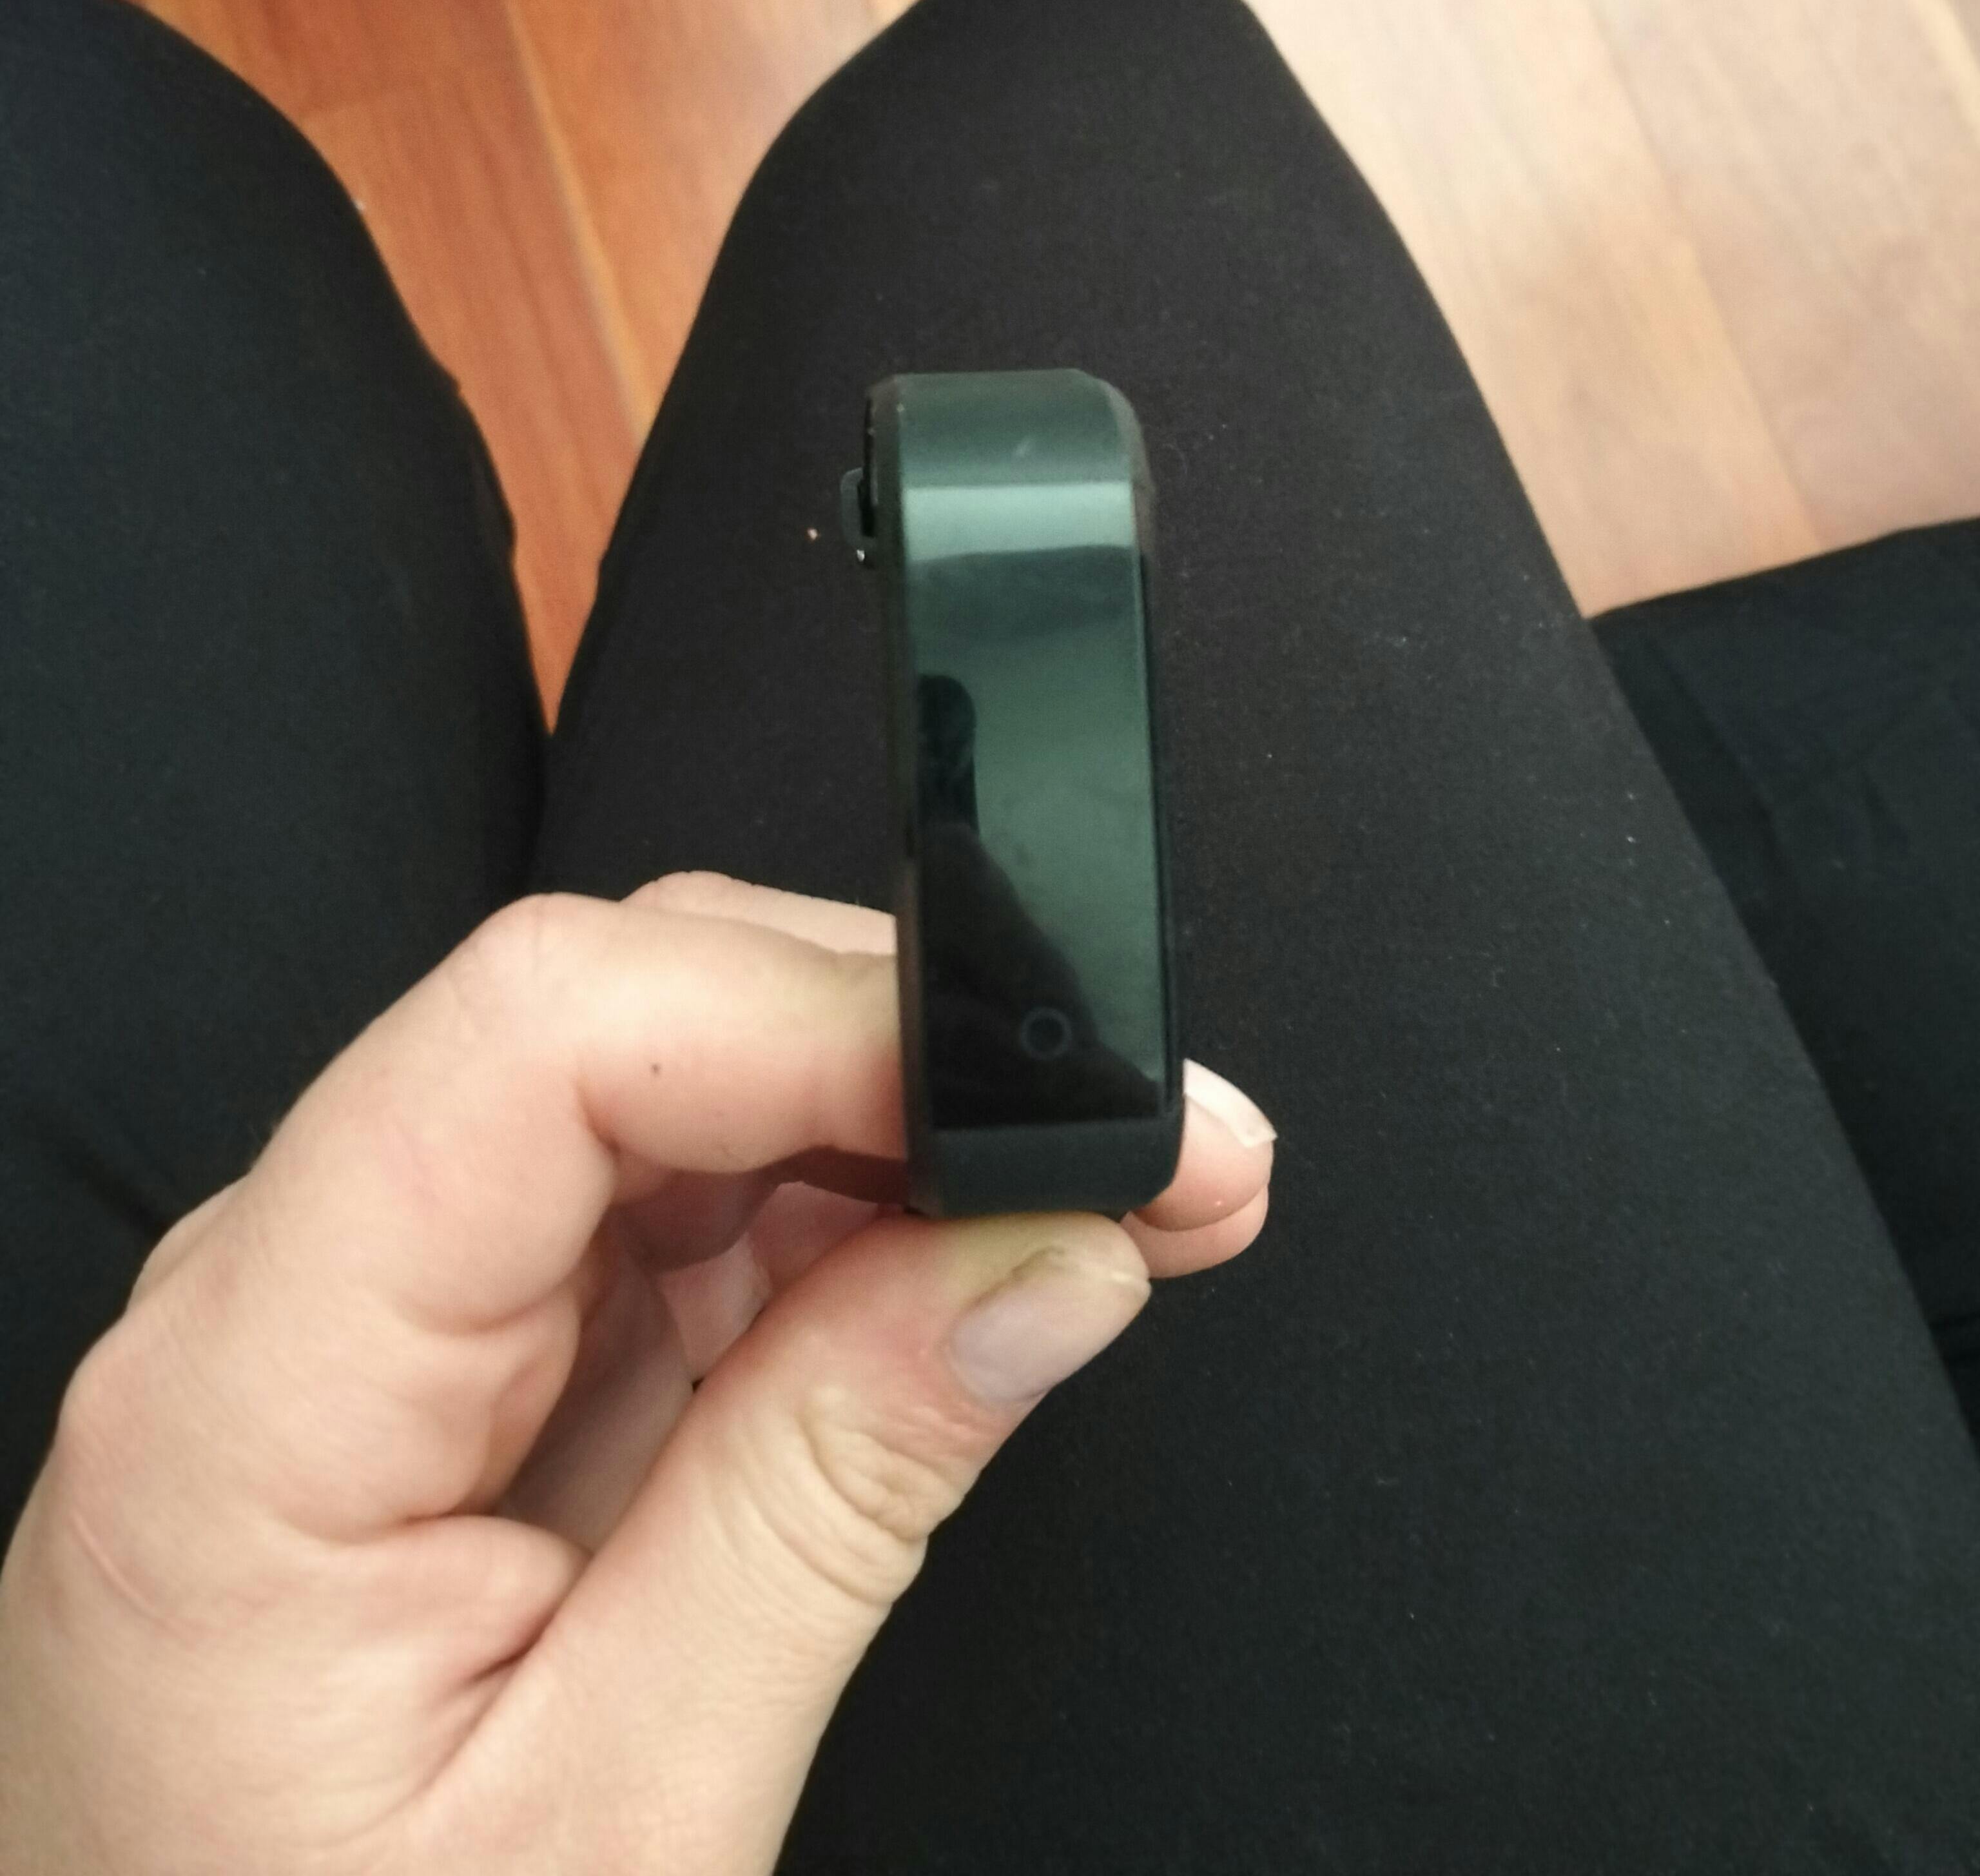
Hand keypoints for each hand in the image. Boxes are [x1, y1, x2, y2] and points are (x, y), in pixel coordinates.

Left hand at [0, 872, 1272, 1872]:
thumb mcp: (622, 1818)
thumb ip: (827, 1499)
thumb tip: (1043, 1251)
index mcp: (252, 1400)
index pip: (535, 1038)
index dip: (814, 1012)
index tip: (1035, 1095)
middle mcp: (275, 1301)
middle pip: (610, 1020)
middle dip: (900, 1055)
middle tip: (1156, 1158)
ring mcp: (361, 1313)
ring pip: (659, 1084)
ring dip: (897, 1129)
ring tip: (1101, 1217)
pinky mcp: (445, 1354)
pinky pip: (656, 1204)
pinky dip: (834, 1216)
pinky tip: (960, 1274)